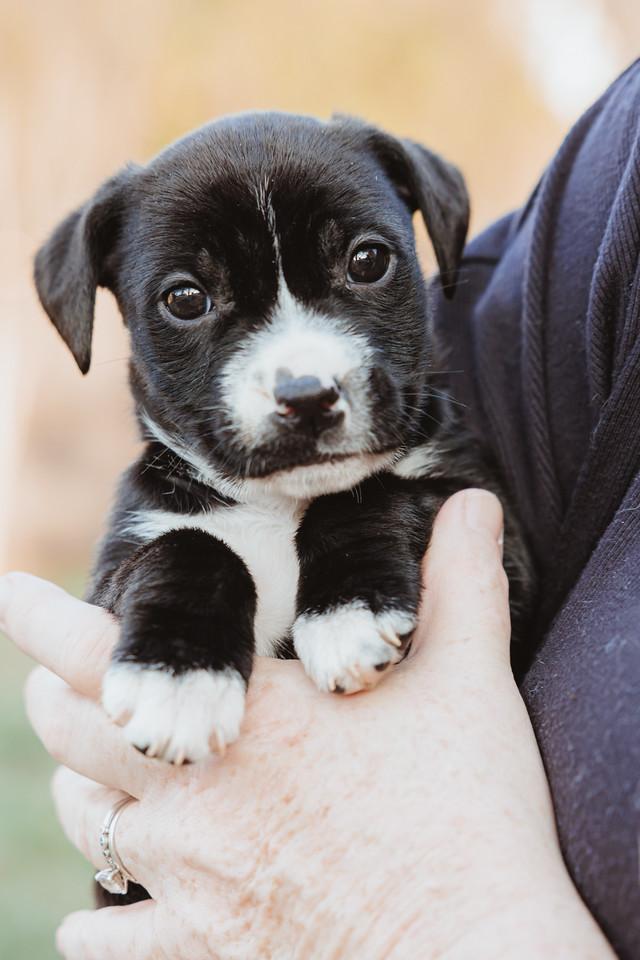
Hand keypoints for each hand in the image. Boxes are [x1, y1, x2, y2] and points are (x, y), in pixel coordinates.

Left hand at [0, 491, 612, 959]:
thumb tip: (474, 502)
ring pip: (94, 827)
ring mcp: (195, 880)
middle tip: (51, 681)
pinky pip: (123, 937)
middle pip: (80, 740)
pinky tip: (84, 926)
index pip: (112, 656)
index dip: (46, 621)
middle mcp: (198, 799)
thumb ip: (460, 578)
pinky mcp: (213, 946)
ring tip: (76, 774)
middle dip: (57, 700)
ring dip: (77, 790)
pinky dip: (99, 925)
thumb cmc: (468, 810)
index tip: (8, 592)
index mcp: (249, 721)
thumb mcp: (469, 677)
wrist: (476, 950)